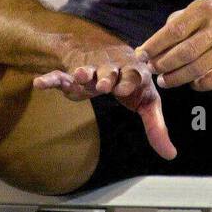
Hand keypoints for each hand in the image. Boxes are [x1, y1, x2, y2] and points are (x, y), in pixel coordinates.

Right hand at [33, 42, 176, 159]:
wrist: (115, 55)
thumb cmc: (134, 83)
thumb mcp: (148, 103)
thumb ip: (157, 128)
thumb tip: (171, 155)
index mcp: (135, 74)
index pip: (134, 76)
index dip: (129, 81)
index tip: (125, 89)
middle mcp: (113, 70)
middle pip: (110, 73)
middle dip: (106, 78)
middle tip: (102, 85)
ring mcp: (93, 72)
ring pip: (88, 71)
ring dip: (84, 74)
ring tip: (78, 76)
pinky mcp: (75, 75)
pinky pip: (62, 76)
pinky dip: (51, 79)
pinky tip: (40, 83)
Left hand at [135, 0, 211, 91]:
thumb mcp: (198, 11)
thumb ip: (175, 25)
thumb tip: (149, 48)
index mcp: (204, 10)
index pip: (174, 31)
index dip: (155, 46)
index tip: (141, 55)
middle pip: (184, 53)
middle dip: (163, 64)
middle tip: (153, 70)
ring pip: (196, 69)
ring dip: (175, 78)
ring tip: (164, 80)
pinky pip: (211, 81)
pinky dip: (195, 85)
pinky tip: (189, 82)